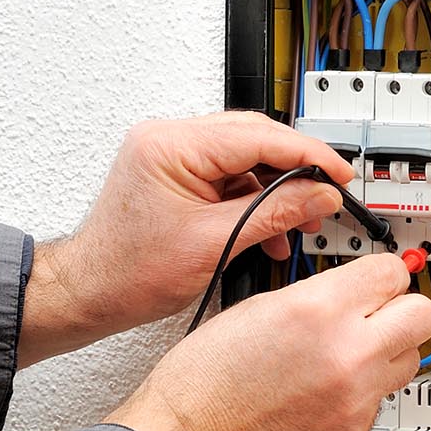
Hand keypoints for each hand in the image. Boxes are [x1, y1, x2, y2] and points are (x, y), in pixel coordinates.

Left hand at [18, 113, 353, 367]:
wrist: (92, 294)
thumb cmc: (128, 273)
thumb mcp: (214, 244)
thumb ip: (274, 214)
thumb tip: (319, 196)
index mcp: (170, 146)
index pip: (257, 136)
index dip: (307, 156)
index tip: (338, 173)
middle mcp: (167, 140)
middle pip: (254, 139)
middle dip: (295, 171)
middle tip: (327, 195)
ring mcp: (170, 155)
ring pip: (245, 158)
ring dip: (276, 191)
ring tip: (298, 223)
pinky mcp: (175, 175)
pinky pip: (228, 176)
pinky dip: (254, 201)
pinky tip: (270, 230)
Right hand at [109, 254, 430, 430]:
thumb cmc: (207, 377)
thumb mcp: (259, 307)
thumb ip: (319, 296)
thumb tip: (354, 292)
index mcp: (320, 310)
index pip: (393, 272)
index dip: (385, 273)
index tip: (378, 281)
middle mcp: (348, 353)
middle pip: (422, 316)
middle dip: (401, 310)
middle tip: (379, 314)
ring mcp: (355, 398)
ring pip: (411, 361)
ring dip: (388, 352)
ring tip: (352, 355)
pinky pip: (380, 400)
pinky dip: (361, 392)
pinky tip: (326, 391)